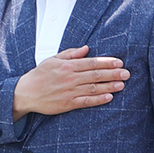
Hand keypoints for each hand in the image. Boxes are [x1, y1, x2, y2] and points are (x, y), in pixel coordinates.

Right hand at [13, 46, 128, 116]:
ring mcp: (69, 91)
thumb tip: (86, 48)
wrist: (26, 93)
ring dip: (109, 86)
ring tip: (122, 84)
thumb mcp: (53, 60)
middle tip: (126, 73)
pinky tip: (109, 97)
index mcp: (67, 66)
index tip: (119, 62)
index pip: (91, 63)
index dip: (106, 62)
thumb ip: (71, 54)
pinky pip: (86, 101)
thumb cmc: (39, 76)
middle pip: (95, 75)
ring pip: (93, 88)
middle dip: (112, 73)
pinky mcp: (67, 104)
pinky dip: (98, 100)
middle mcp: (70, 78)